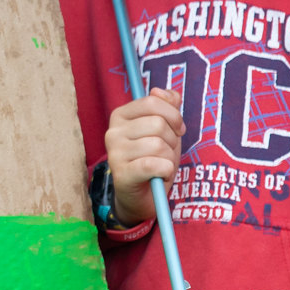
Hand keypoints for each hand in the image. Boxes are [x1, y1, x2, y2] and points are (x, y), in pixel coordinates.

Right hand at [104, 88, 183, 225]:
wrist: (143, 196)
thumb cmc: (153, 159)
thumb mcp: (164, 130)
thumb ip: (167, 107)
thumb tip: (169, 93)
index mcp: (120, 115)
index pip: (152, 101)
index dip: (173, 115)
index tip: (177, 129)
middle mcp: (113, 132)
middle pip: (158, 124)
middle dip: (173, 140)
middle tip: (168, 152)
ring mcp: (115, 153)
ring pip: (158, 145)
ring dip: (170, 158)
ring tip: (162, 165)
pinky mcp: (122, 174)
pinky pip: (155, 165)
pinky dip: (166, 171)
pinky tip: (161, 175)